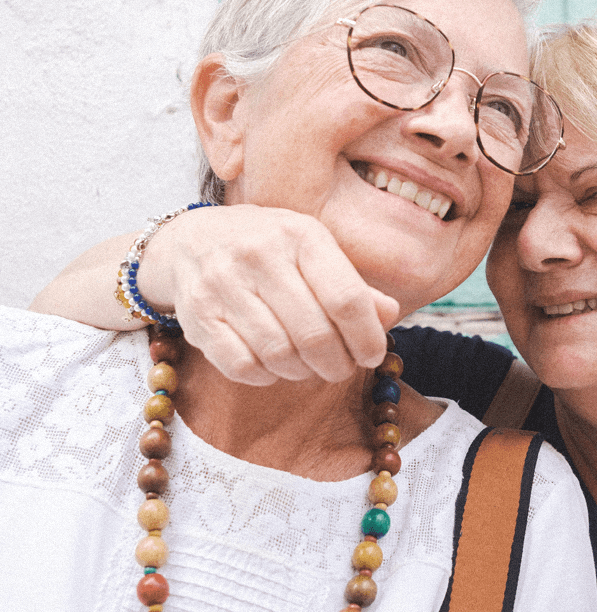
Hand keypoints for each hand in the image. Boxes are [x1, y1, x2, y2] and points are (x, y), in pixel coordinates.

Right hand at [142, 204, 399, 385]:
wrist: (192, 239)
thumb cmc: (271, 249)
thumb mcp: (315, 251)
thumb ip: (353, 285)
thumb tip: (388, 316)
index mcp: (300, 235)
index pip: (346, 298)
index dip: (367, 337)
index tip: (372, 355)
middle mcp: (259, 254)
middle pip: (314, 333)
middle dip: (336, 363)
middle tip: (341, 368)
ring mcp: (222, 284)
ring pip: (279, 354)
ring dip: (303, 372)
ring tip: (309, 366)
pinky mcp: (196, 315)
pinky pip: (241, 366)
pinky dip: (266, 376)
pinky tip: (275, 366)